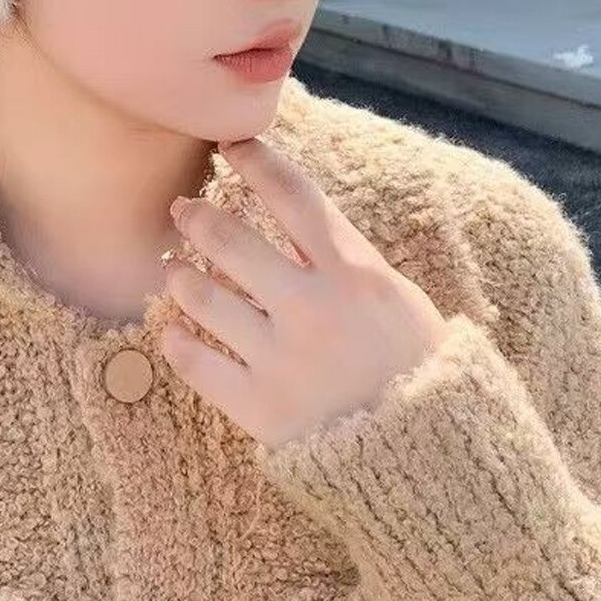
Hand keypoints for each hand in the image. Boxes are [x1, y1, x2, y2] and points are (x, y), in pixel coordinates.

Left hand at [159, 134, 451, 448]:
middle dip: (196, 215)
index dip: (254, 160)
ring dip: (178, 274)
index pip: (291, 195)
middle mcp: (313, 308)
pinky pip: (196, 363)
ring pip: (201, 297)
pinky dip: (175, 340)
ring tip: (174, 269)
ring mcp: (283, 359)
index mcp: (353, 272)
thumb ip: (339, 253)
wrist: (430, 456)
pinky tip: (170, 328)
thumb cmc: (412, 362)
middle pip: (230, 240)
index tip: (227, 144)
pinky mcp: (261, 408)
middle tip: (183, 208)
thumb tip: (285, 206)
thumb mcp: (391, 292)